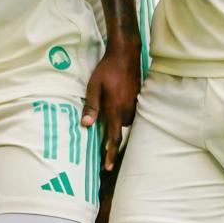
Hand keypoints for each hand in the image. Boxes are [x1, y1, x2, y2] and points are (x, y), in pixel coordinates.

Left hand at [82, 42, 140, 171]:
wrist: (126, 54)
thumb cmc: (107, 70)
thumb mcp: (94, 87)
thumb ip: (91, 106)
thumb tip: (85, 125)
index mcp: (115, 110)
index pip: (114, 139)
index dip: (111, 155)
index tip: (108, 167)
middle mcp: (127, 111)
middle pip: (119, 130)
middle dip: (112, 135)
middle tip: (101, 141)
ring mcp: (134, 105)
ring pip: (124, 121)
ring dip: (117, 123)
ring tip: (109, 117)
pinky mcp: (138, 99)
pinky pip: (130, 113)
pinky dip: (122, 114)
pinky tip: (116, 105)